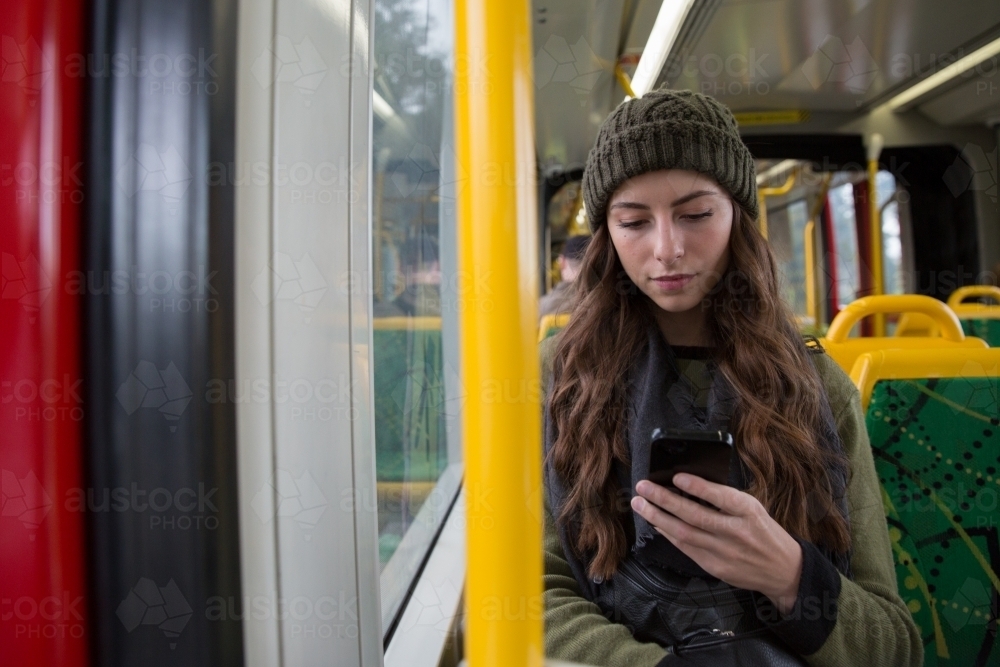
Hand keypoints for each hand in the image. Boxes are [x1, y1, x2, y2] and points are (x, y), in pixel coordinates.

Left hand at [630, 473, 802, 614]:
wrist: (783, 570)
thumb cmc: (764, 532)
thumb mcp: (753, 508)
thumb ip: (725, 498)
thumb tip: (690, 484)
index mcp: (749, 512)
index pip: (721, 497)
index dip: (698, 487)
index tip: (676, 477)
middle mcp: (736, 533)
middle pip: (695, 516)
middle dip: (664, 500)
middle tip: (644, 487)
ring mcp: (724, 553)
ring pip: (684, 533)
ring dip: (657, 517)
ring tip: (640, 503)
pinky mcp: (715, 567)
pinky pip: (685, 548)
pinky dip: (667, 534)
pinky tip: (654, 522)